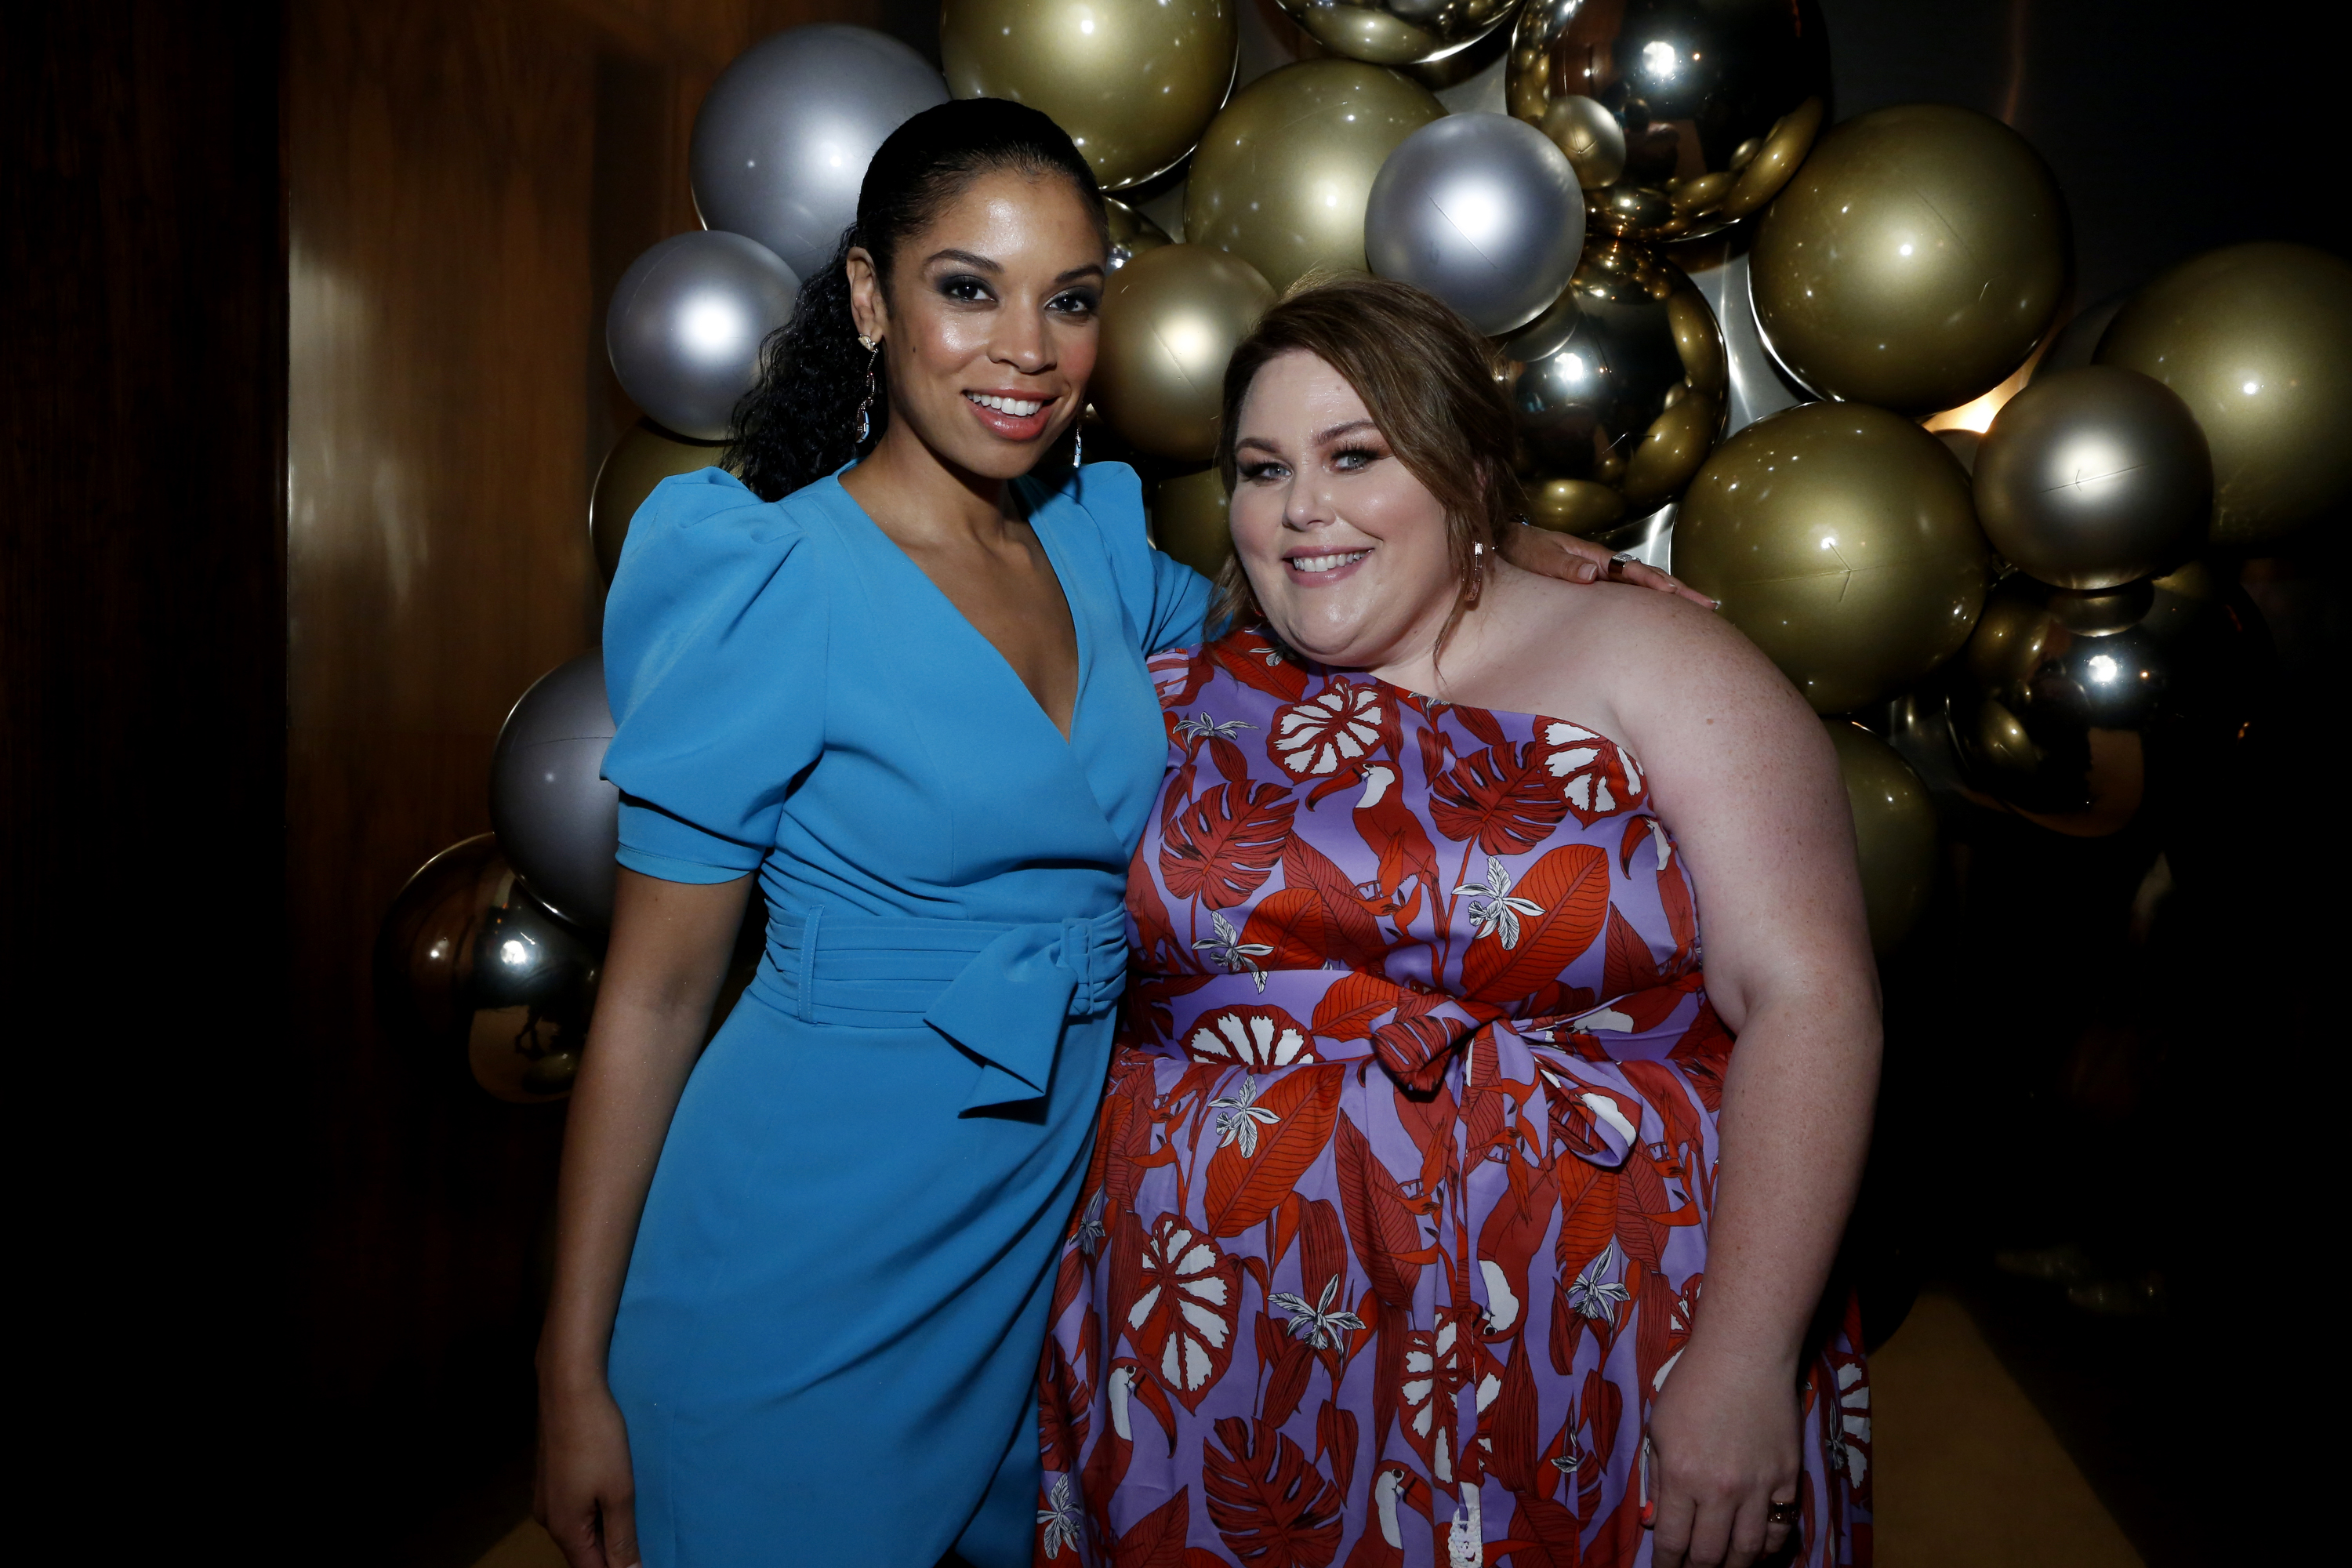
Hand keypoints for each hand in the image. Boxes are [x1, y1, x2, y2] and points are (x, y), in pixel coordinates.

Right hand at [536, 1377, 639, 1567]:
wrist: (569, 1388)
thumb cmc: (597, 1440)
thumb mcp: (619, 1493)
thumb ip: (622, 1538)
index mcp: (564, 1529)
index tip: (642, 1561)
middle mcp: (548, 1518)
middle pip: (582, 1552)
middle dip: (611, 1554)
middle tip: (643, 1545)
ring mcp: (545, 1496)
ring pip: (578, 1529)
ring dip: (603, 1531)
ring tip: (633, 1522)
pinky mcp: (549, 1476)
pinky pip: (573, 1508)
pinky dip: (593, 1511)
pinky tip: (612, 1496)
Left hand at [1500, 522, 1717, 609]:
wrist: (1507, 545)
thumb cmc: (1522, 549)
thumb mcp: (1539, 556)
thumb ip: (1563, 566)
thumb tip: (1592, 574)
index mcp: (1595, 558)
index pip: (1633, 572)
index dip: (1655, 584)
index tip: (1676, 594)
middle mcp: (1605, 566)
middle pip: (1649, 577)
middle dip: (1680, 591)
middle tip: (1709, 605)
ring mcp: (1604, 575)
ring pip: (1644, 586)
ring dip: (1672, 596)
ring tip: (1701, 609)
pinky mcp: (1598, 586)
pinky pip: (1631, 594)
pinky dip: (1652, 602)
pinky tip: (1666, 613)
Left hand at [1645, 1343, 1802, 1567]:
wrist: (1745, 1355)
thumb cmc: (1692, 1385)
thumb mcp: (1658, 1430)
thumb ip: (1657, 1481)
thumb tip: (1657, 1524)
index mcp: (1682, 1477)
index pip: (1673, 1541)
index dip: (1667, 1564)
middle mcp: (1721, 1490)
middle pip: (1710, 1555)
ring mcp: (1759, 1486)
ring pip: (1749, 1550)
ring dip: (1734, 1565)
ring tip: (1724, 1565)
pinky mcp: (1789, 1478)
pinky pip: (1782, 1527)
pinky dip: (1770, 1546)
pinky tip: (1759, 1549)